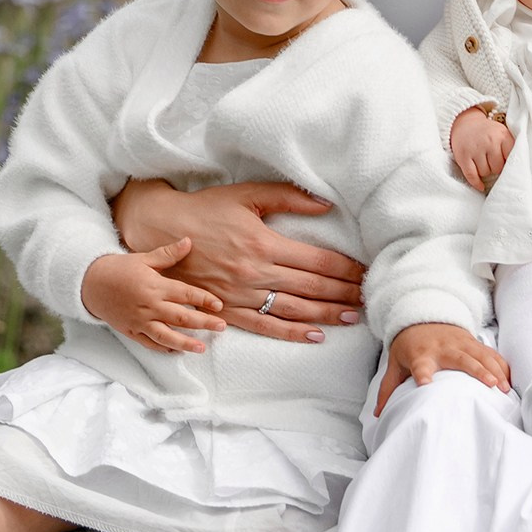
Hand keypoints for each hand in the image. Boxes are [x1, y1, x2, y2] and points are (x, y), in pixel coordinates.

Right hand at [82, 238, 223, 354]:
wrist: (91, 283)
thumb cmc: (119, 268)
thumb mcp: (143, 258)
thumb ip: (168, 254)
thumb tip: (189, 242)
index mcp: (155, 286)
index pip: (186, 294)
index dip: (204, 299)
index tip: (219, 305)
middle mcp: (150, 306)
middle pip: (182, 317)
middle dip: (204, 322)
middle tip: (222, 326)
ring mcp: (140, 321)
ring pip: (167, 336)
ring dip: (186, 343)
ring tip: (202, 348)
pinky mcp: (132, 331)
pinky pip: (150, 344)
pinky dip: (164, 349)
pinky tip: (177, 351)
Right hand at [110, 175, 367, 341]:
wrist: (161, 230)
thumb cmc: (206, 209)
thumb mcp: (246, 194)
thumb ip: (288, 197)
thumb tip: (326, 204)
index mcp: (263, 242)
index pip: (317, 260)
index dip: (345, 268)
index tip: (366, 272)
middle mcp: (256, 273)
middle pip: (312, 287)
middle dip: (344, 292)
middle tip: (370, 296)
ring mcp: (242, 295)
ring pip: (295, 310)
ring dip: (328, 314)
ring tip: (354, 316)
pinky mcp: (229, 310)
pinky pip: (267, 327)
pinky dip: (294, 334)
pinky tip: (317, 336)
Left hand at [377, 318, 511, 410]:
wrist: (421, 316)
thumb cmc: (408, 346)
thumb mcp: (395, 363)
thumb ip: (388, 388)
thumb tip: (378, 414)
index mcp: (420, 355)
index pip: (420, 365)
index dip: (423, 374)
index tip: (426, 384)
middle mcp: (442, 347)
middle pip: (460, 359)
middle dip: (476, 370)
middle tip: (490, 386)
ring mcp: (460, 342)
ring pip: (480, 355)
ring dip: (494, 370)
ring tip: (504, 388)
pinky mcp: (472, 342)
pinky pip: (490, 353)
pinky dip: (500, 365)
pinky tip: (510, 380)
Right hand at [449, 105, 513, 190]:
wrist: (465, 122)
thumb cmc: (488, 133)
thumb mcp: (502, 134)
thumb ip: (511, 149)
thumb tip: (517, 172)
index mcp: (503, 135)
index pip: (511, 159)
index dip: (509, 165)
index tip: (508, 166)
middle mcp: (489, 141)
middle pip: (497, 168)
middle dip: (495, 168)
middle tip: (492, 163)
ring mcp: (475, 148)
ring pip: (485, 173)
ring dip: (485, 172)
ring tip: (483, 163)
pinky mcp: (463, 156)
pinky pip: (471, 175)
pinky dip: (476, 183)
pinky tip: (480, 186)